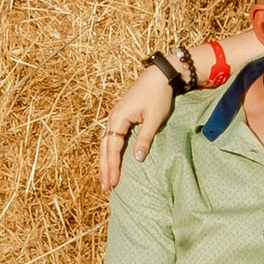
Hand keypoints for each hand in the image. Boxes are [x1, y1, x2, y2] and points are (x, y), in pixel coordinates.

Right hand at [100, 61, 177, 191]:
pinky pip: (110, 137)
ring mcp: (115, 116)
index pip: (113, 148)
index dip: (112, 166)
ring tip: (106, 178)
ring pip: (105, 143)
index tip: (113, 182)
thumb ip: (144, 139)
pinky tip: (110, 159)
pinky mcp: (120, 115)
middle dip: (105, 168)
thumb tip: (137, 159)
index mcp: (118, 118)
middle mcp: (112, 117)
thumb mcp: (154, 118)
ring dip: (105, 161)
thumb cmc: (158, 95)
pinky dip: (109, 150)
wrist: (159, 75)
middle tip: (105, 187)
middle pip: (105, 148)